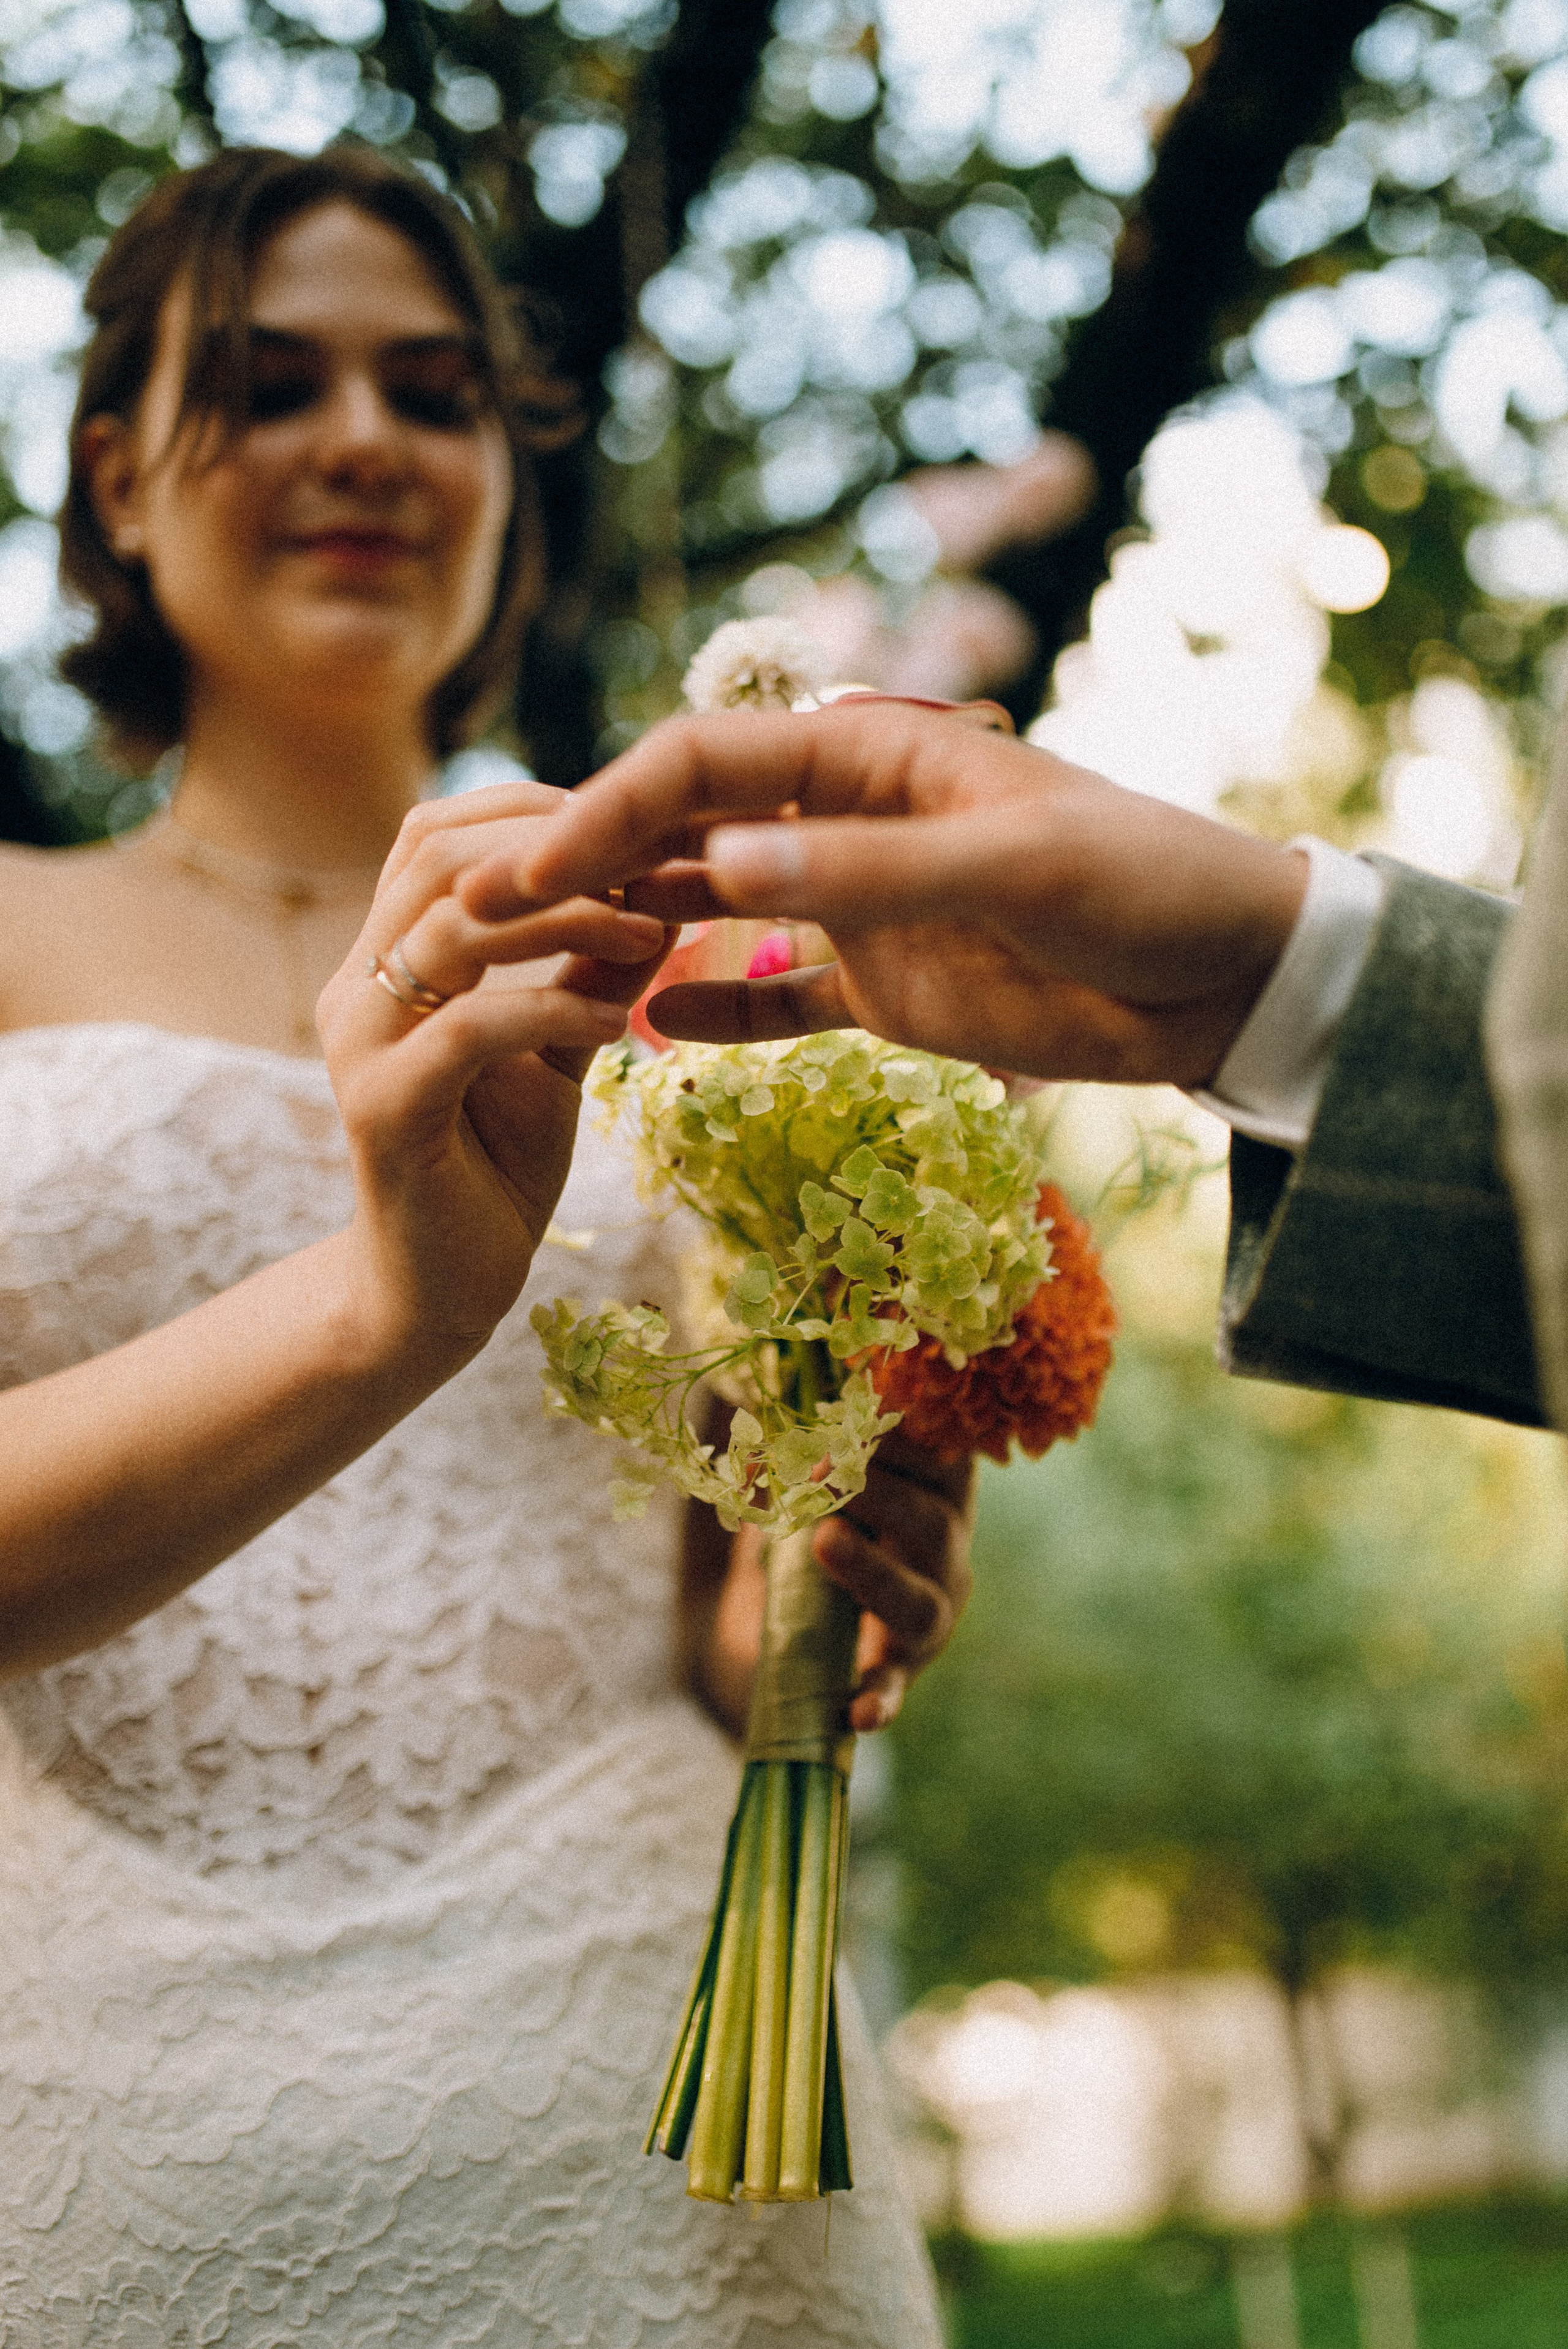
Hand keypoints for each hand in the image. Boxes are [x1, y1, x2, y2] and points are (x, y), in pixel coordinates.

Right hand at [315, 779, 674, 1370]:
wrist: (441, 1291)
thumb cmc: (495, 1168)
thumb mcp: (558, 1052)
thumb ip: (591, 974)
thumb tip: (663, 898)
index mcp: (386, 960)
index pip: (437, 835)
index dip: (534, 812)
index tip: (635, 828)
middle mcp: (356, 988)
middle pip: (440, 858)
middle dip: (556, 848)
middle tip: (655, 867)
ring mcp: (360, 1045)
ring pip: (453, 929)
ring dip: (566, 918)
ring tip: (651, 935)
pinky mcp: (385, 1110)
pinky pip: (471, 1028)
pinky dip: (551, 1009)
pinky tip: (617, 1027)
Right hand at [459, 702, 1307, 1086]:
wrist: (1229, 980)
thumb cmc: (1142, 890)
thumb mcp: (1010, 870)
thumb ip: (866, 873)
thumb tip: (720, 861)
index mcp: (873, 760)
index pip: (706, 764)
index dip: (609, 807)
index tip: (534, 868)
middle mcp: (849, 822)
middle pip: (689, 826)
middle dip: (590, 864)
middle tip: (490, 921)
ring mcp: (862, 906)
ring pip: (716, 905)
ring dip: (633, 929)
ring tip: (541, 969)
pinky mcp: (886, 987)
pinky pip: (774, 997)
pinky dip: (711, 1008)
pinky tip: (639, 1024)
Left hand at [689, 1429, 973, 1739]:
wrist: (795, 1619)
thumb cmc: (815, 1523)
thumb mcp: (810, 1483)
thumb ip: (798, 1454)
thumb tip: (759, 1434)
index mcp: (940, 1495)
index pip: (944, 1459)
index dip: (903, 1436)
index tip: (853, 1415)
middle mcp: (947, 1555)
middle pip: (937, 1526)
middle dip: (879, 1495)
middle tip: (821, 1471)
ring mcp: (928, 1618)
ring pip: (920, 1602)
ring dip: (871, 1569)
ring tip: (822, 1541)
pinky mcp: (895, 1672)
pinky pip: (892, 1688)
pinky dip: (878, 1698)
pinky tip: (859, 1712)